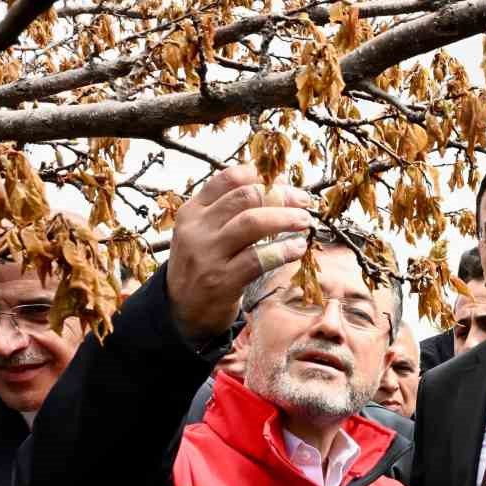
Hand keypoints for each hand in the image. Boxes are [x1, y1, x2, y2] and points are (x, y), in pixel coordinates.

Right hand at [165, 164, 314, 340]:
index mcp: (192, 211)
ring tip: (304, 220)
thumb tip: (276, 183)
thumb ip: (228, 209)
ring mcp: (209, 255)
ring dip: (286, 218)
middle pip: (245, 197)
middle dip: (281, 194)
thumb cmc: (201, 265)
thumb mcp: (202, 232)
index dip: (260, 174)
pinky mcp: (223, 281)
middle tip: (303, 200)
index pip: (227, 179)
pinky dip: (284, 250)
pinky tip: (298, 248)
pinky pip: (259, 259)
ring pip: (253, 223)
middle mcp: (198, 229)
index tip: (282, 179)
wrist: (181, 310)